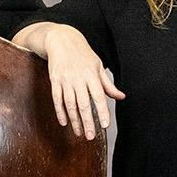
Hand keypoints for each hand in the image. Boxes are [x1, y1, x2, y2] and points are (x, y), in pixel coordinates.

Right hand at [42, 24, 123, 139]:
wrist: (61, 40)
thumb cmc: (83, 54)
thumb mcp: (98, 66)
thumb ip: (108, 84)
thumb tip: (121, 97)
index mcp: (92, 75)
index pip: (99, 96)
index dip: (102, 111)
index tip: (104, 125)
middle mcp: (79, 78)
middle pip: (83, 104)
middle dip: (87, 121)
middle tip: (91, 136)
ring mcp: (65, 80)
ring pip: (70, 104)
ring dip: (74, 120)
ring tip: (79, 133)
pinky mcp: (54, 80)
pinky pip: (57, 99)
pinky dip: (60, 112)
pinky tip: (64, 122)